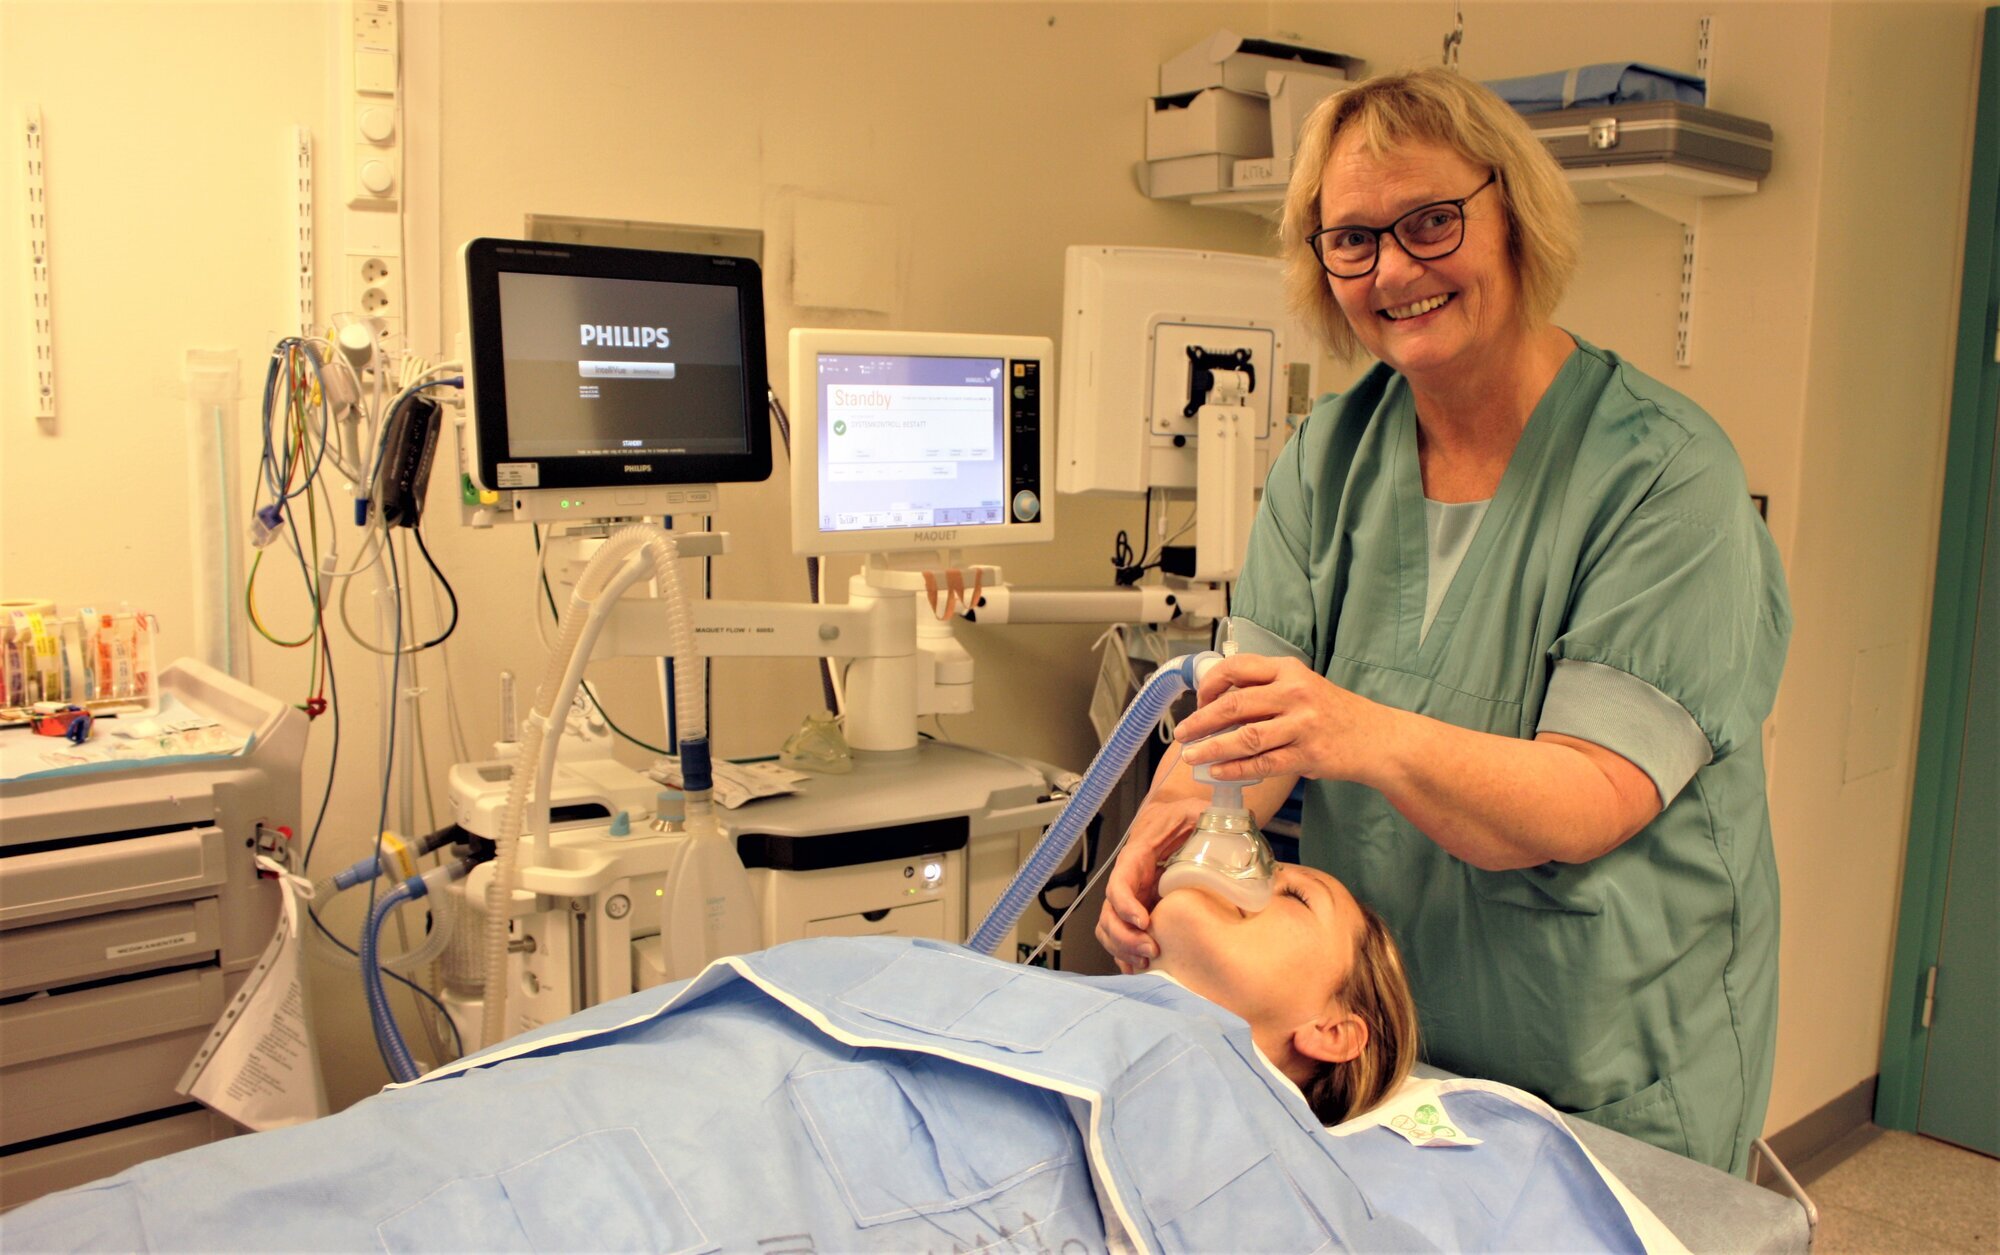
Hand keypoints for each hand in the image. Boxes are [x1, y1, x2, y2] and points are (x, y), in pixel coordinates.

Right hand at [1095, 794, 1208, 972]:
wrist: (1174, 820)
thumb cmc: (1182, 816)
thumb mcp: (1193, 810)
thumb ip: (1204, 816)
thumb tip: (1226, 824)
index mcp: (1135, 859)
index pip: (1119, 884)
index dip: (1126, 905)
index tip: (1144, 922)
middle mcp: (1128, 881)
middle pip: (1109, 914)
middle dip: (1125, 937)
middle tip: (1151, 950)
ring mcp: (1130, 898)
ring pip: (1109, 928)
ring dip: (1123, 949)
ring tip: (1146, 963)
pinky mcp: (1138, 910)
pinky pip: (1120, 935)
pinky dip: (1124, 954)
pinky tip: (1139, 968)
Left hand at [1174, 655, 1390, 783]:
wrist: (1378, 738)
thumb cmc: (1335, 714)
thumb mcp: (1303, 687)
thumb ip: (1267, 691)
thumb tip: (1219, 709)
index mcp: (1289, 670)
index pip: (1238, 668)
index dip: (1210, 684)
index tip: (1198, 701)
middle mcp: (1294, 693)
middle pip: (1235, 704)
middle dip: (1201, 720)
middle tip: (1182, 733)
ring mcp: (1302, 725)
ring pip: (1245, 737)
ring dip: (1212, 748)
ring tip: (1191, 756)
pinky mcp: (1308, 754)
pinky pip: (1263, 763)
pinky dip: (1236, 769)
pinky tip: (1219, 772)